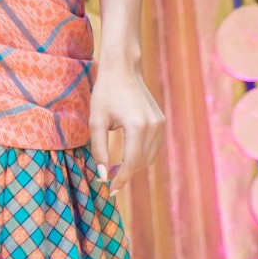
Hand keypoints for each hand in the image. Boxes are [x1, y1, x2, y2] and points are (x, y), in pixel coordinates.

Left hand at [89, 62, 164, 194]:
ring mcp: (160, 123)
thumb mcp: (96, 121)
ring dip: (134, 166)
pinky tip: (126, 156)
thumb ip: (99, 150)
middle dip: (126, 174)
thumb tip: (103, 175)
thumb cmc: (105, 93)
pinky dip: (141, 155)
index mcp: (137, 126)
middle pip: (142, 162)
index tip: (110, 190)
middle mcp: (153, 126)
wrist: (123, 69)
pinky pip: (153, 147)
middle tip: (109, 180)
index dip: (120, 179)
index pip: (131, 163)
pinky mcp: (161, 121)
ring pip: (150, 157)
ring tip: (116, 169)